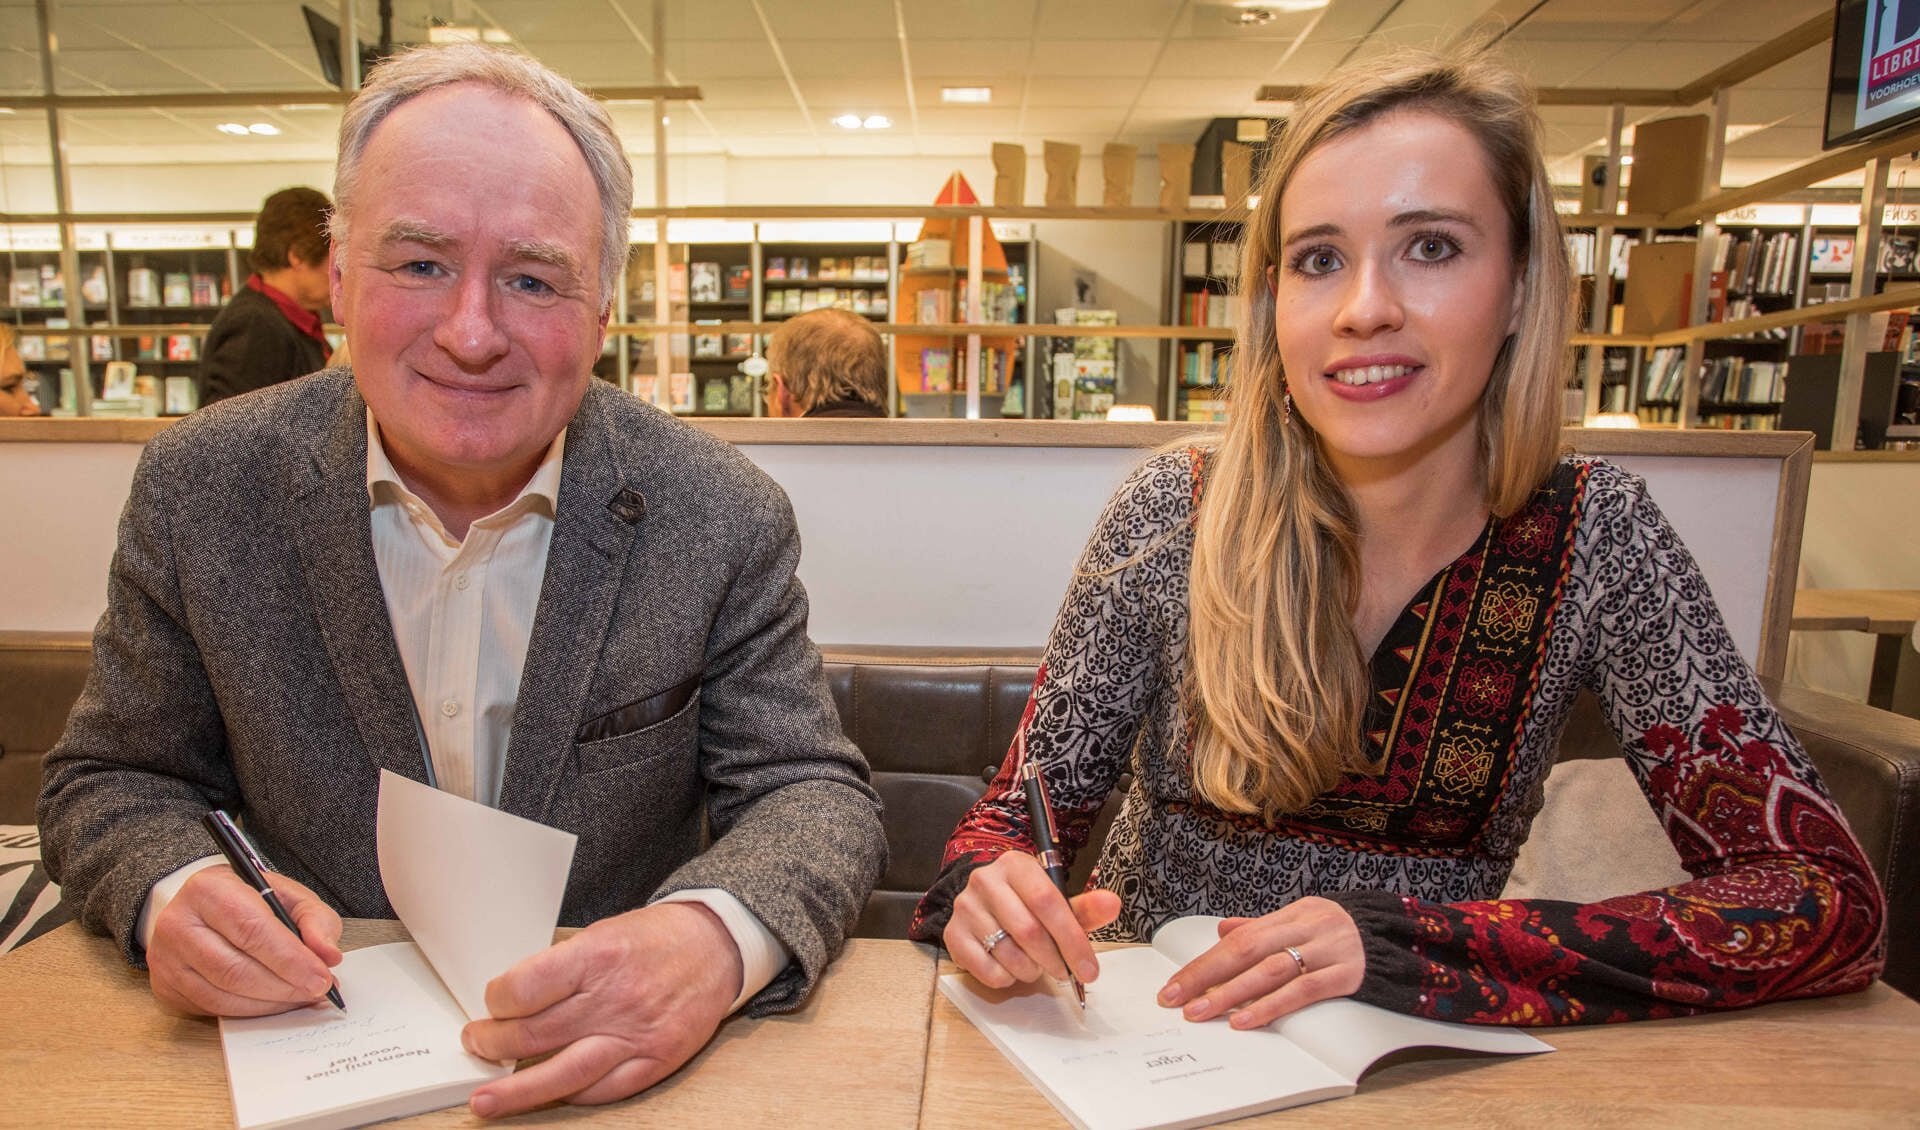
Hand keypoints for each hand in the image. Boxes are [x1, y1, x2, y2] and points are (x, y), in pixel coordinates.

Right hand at [146, 865, 342, 1016]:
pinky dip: (250, 1011)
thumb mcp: (288, 895)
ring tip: (301, 997)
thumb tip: (329, 955)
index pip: (251, 930)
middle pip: (235, 968)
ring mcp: (166, 958)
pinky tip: (274, 1003)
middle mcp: (178, 923)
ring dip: (270, 1003)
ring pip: (223, 994)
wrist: (202, 907)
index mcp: (208, 889)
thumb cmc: (248, 899)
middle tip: (317, 991)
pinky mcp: (165, 986)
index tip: (322, 977)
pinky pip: (212, 1008)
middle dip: (284, 985)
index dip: (290, 958)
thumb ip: (315, 920)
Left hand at [461, 900, 742, 1117]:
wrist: (717, 946)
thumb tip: (514, 1000)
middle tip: (478, 1045)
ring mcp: (636, 1034)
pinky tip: (551, 1093)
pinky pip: (602, 1091)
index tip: (491, 1004)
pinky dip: (571, 1094)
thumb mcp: (603, 932)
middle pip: (534, 1035)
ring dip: (516, 1090)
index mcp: (598, 956)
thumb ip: (562, 967)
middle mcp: (615, 998)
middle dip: (493, 1045)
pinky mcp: (656, 1060)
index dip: (496, 1002)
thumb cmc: (657, 938)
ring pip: (562, 1074)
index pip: (524, 989)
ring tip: (486, 1099)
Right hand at [944, 851, 1120, 989]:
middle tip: (1064, 971)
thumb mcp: (1057, 901)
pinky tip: (1011, 966)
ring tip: (1035, 965)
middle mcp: (985, 880)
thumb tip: (1112, 904)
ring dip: (1031, 970)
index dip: (1072, 939)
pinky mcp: (953, 935)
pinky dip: (1008, 978)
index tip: (1089, 969)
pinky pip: (988, 971)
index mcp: (1016, 865)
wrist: (985, 905)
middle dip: (1054, 960)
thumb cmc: (1028, 904)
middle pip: (1029, 931)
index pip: (1047, 902)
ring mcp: (965, 908)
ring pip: (1009, 954)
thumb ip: (1085, 907)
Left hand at [1156, 897, 1364, 1028]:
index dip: (1205, 962)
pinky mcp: (1345, 975)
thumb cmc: (1340, 932)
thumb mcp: (1301, 921)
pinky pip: (1302, 991)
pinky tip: (1245, 1020)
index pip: (1239, 938)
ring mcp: (1326, 950)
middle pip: (1247, 950)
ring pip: (1270, 971)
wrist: (1396, 937)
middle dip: (1207, 976)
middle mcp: (1306, 928)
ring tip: (1202, 1012)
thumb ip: (1262, 928)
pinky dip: (1270, 1007)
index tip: (1175, 984)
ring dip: (1231, 993)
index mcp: (1291, 914)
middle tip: (1176, 999)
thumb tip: (1222, 931)